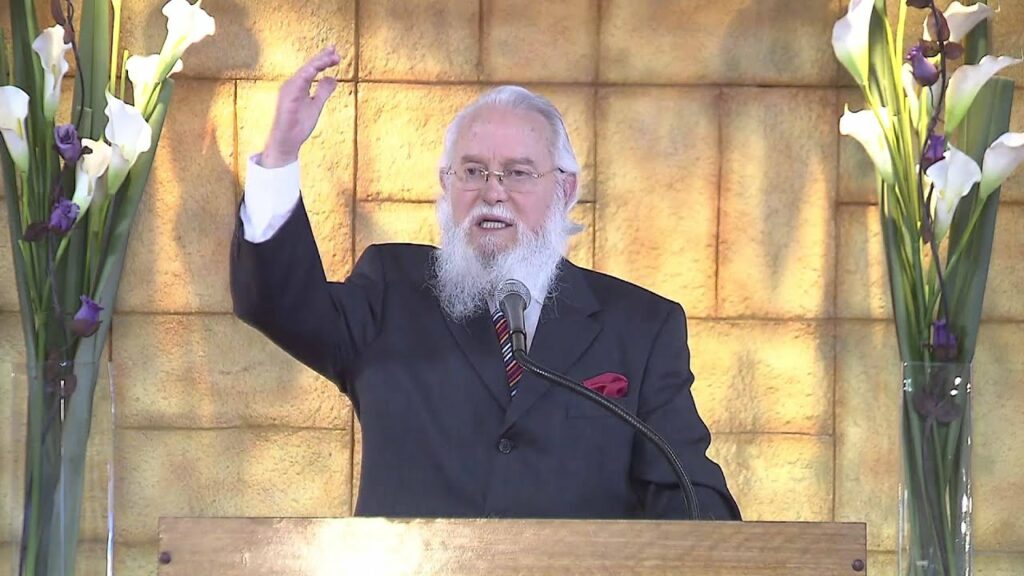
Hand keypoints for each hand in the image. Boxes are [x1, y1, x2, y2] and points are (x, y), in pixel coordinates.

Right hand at [260, 46, 341, 167]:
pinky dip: (308, 73)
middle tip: (335, 50)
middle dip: (322, 57)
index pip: (312, 69)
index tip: (335, 55)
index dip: (323, 60)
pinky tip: (317, 68)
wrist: (287, 142)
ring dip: (318, 62)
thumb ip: (323, 91)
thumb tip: (333, 78)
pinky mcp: (288, 97)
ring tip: (331, 56)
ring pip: (305, 71)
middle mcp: (293, 84)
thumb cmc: (298, 125)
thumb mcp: (316, 105)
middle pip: (309, 66)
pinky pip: (298, 82)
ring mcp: (289, 89)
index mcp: (299, 85)